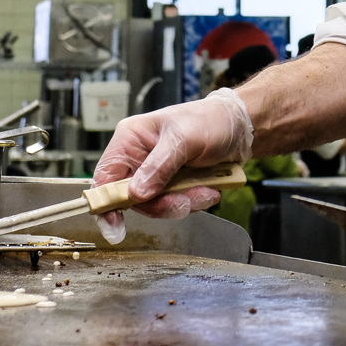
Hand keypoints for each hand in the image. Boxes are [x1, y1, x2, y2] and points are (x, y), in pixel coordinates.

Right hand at [92, 88, 253, 243]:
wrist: (240, 129)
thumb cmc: (210, 120)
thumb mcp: (184, 139)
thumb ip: (159, 166)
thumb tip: (136, 193)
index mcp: (130, 140)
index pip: (105, 176)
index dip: (105, 201)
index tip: (115, 225)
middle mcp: (137, 159)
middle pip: (130, 198)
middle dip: (159, 204)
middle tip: (183, 202)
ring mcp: (154, 174)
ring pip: (154, 205)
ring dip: (180, 203)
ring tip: (205, 191)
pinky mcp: (171, 186)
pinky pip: (172, 205)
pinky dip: (192, 202)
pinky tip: (208, 190)